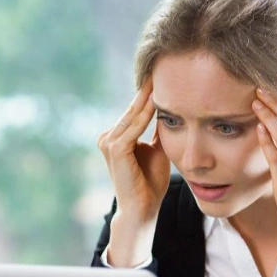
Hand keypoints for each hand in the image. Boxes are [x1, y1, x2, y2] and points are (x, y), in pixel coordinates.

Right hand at [96, 78, 170, 226]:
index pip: (134, 111)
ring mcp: (108, 143)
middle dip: (147, 90)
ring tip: (161, 78)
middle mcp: (108, 138)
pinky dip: (146, 114)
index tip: (163, 76)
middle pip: (132, 109)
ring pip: (133, 116)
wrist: (143, 209)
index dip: (148, 94)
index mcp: (115, 137)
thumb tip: (169, 111)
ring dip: (148, 98)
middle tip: (161, 67)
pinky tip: (158, 101)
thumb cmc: (150, 183)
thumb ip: (158, 131)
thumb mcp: (157, 150)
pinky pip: (134, 127)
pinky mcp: (115, 150)